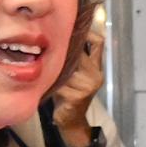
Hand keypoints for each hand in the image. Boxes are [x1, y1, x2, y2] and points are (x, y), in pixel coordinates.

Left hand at [51, 23, 106, 138]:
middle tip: (50, 48)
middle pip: (79, 53)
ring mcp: (88, 87)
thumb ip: (75, 58)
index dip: (89, 32)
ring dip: (55, 71)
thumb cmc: (69, 94)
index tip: (74, 26)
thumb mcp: (74, 74)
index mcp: (96, 68)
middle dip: (64, 52)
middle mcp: (95, 76)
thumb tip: (64, 33)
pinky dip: (52, 85)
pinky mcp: (78, 97)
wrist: (70, 120)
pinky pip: (60, 83)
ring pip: (67, 69)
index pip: (98, 43)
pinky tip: (49, 87)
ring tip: (47, 72)